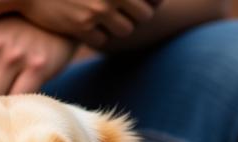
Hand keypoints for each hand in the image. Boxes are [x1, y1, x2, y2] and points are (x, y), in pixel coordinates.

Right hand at [19, 0, 161, 47]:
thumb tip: (155, 0)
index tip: (144, 0)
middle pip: (144, 15)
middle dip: (137, 14)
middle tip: (123, 10)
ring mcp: (97, 9)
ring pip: (125, 30)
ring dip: (118, 26)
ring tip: (104, 16)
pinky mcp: (81, 27)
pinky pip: (102, 41)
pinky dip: (97, 36)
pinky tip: (85, 25)